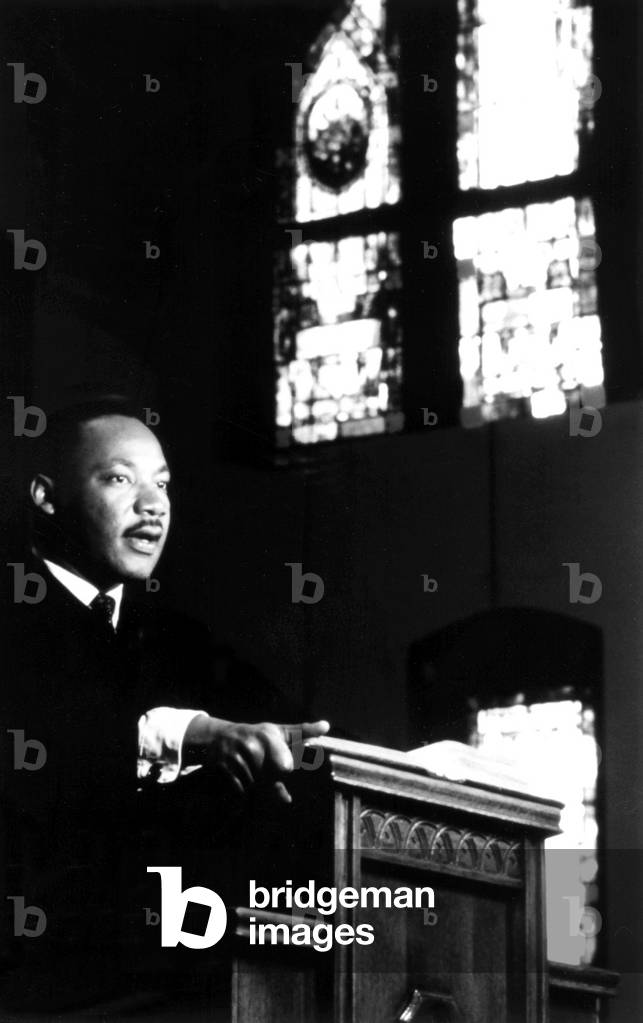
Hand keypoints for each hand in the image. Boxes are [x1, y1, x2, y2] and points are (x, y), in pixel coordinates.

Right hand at [183, 716, 329, 803]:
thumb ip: (302, 732)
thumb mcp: (278, 731)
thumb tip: (326, 726)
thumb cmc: (256, 735)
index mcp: (268, 737)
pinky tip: (243, 780)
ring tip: (253, 775)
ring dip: (257, 788)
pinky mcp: (224, 769)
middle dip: (270, 781)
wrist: (219, 737)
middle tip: (266, 774)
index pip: (285, 767)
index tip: (282, 766)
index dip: (285, 770)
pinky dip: (244, 790)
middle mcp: (252, 747)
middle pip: (270, 779)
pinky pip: (241, 790)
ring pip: (256, 787)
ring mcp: (237, 759)